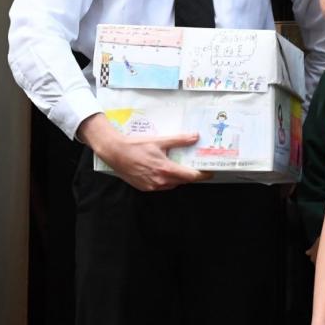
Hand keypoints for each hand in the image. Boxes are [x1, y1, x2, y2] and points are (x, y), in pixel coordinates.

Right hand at [80, 115, 209, 191]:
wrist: (115, 152)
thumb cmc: (135, 146)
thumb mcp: (159, 140)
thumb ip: (179, 140)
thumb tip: (194, 137)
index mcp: (166, 169)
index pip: (191, 176)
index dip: (202, 174)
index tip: (210, 172)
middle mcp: (160, 181)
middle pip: (182, 180)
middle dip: (189, 174)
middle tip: (192, 165)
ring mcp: (152, 186)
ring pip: (172, 184)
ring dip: (176, 177)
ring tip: (176, 165)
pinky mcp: (145, 188)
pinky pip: (161, 186)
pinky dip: (165, 179)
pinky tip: (162, 170)